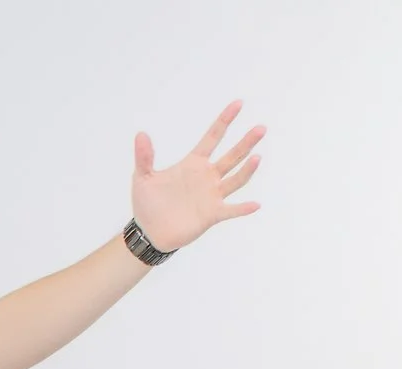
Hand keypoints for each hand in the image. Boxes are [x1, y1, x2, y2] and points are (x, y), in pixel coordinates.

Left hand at [130, 100, 264, 251]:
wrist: (149, 232)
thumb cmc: (147, 204)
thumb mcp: (143, 178)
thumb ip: (144, 156)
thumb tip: (140, 134)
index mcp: (193, 164)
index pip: (212, 137)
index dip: (224, 120)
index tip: (238, 103)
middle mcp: (207, 176)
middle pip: (232, 156)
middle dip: (246, 143)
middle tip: (261, 128)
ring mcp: (212, 195)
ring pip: (235, 179)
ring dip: (247, 170)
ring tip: (257, 157)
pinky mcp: (212, 214)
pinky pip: (231, 210)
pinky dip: (242, 208)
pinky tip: (255, 205)